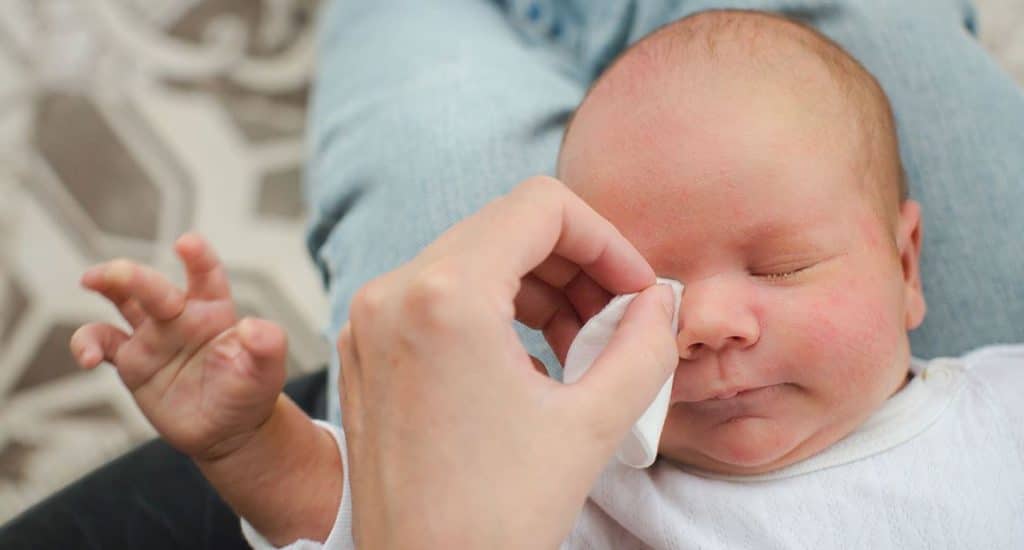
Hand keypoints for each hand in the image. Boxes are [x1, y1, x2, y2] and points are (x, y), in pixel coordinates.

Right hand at [69, 234, 288, 460]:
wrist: (229, 429)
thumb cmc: (251, 392)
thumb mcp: (268, 371)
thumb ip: (268, 345)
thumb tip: (254, 327)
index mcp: (216, 310)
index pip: (207, 275)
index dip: (198, 257)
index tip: (187, 243)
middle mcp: (182, 316)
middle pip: (154, 288)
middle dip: (134, 276)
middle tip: (116, 272)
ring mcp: (154, 336)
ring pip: (123, 300)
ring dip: (107, 285)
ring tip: (91, 280)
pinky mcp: (132, 361)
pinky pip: (102, 343)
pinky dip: (87, 343)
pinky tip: (89, 358)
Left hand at [338, 176, 678, 548]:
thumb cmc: (496, 518)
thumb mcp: (594, 424)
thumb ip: (644, 345)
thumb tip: (659, 300)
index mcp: (445, 296)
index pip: (540, 206)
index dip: (605, 238)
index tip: (634, 289)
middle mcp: (393, 293)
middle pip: (504, 228)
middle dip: (575, 265)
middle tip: (616, 320)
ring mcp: (370, 322)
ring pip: (471, 258)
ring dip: (537, 287)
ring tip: (579, 346)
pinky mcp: (365, 351)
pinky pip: (437, 297)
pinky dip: (493, 310)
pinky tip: (528, 365)